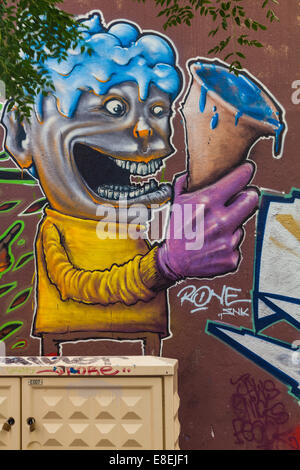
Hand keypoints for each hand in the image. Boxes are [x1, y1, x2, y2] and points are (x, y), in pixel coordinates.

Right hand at [156, 162, 258, 280]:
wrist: (174, 262)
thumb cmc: (176, 231)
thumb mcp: (177, 204)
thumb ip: (184, 185)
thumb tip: (189, 173)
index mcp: (207, 203)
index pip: (238, 180)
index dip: (244, 172)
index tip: (247, 170)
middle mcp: (220, 221)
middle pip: (251, 199)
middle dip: (247, 197)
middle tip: (242, 197)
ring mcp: (227, 241)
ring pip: (241, 225)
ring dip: (233, 226)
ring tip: (215, 231)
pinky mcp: (231, 257)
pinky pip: (237, 245)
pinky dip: (229, 245)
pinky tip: (215, 245)